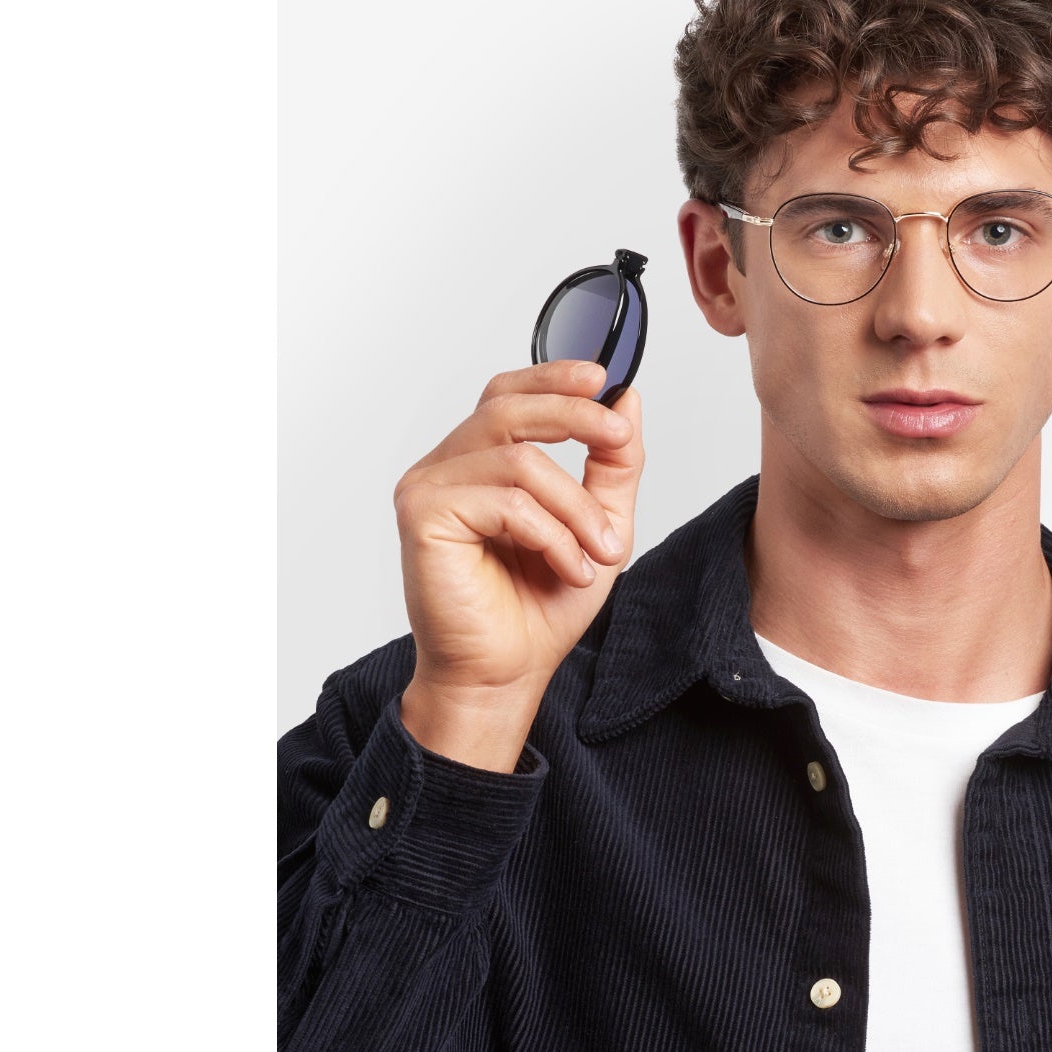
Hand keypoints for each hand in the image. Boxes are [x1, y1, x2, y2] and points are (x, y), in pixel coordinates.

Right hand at [392, 360, 643, 752]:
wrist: (505, 674)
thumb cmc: (539, 609)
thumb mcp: (599, 525)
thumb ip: (612, 465)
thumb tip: (628, 401)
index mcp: (479, 461)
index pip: (509, 393)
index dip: (554, 376)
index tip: (605, 379)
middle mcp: (447, 467)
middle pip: (508, 406)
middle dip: (575, 416)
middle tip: (619, 438)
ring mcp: (428, 488)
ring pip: (519, 459)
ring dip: (576, 507)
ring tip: (601, 552)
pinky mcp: (423, 516)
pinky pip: (505, 500)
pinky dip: (552, 534)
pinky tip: (569, 568)